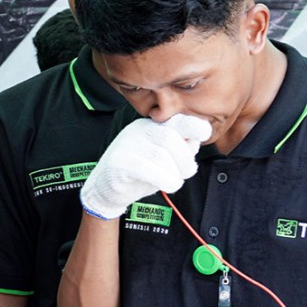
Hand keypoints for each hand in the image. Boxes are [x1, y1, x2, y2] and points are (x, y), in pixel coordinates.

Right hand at [79, 115, 212, 219]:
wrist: (106, 188)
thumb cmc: (140, 173)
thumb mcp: (164, 157)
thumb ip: (180, 147)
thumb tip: (196, 141)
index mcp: (153, 125)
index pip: (179, 118)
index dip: (196, 127)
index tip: (200, 140)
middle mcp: (139, 130)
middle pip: (171, 137)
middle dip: (186, 159)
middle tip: (186, 172)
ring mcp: (128, 145)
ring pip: (160, 154)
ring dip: (176, 173)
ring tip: (175, 181)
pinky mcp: (119, 163)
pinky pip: (146, 168)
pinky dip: (164, 179)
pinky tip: (168, 186)